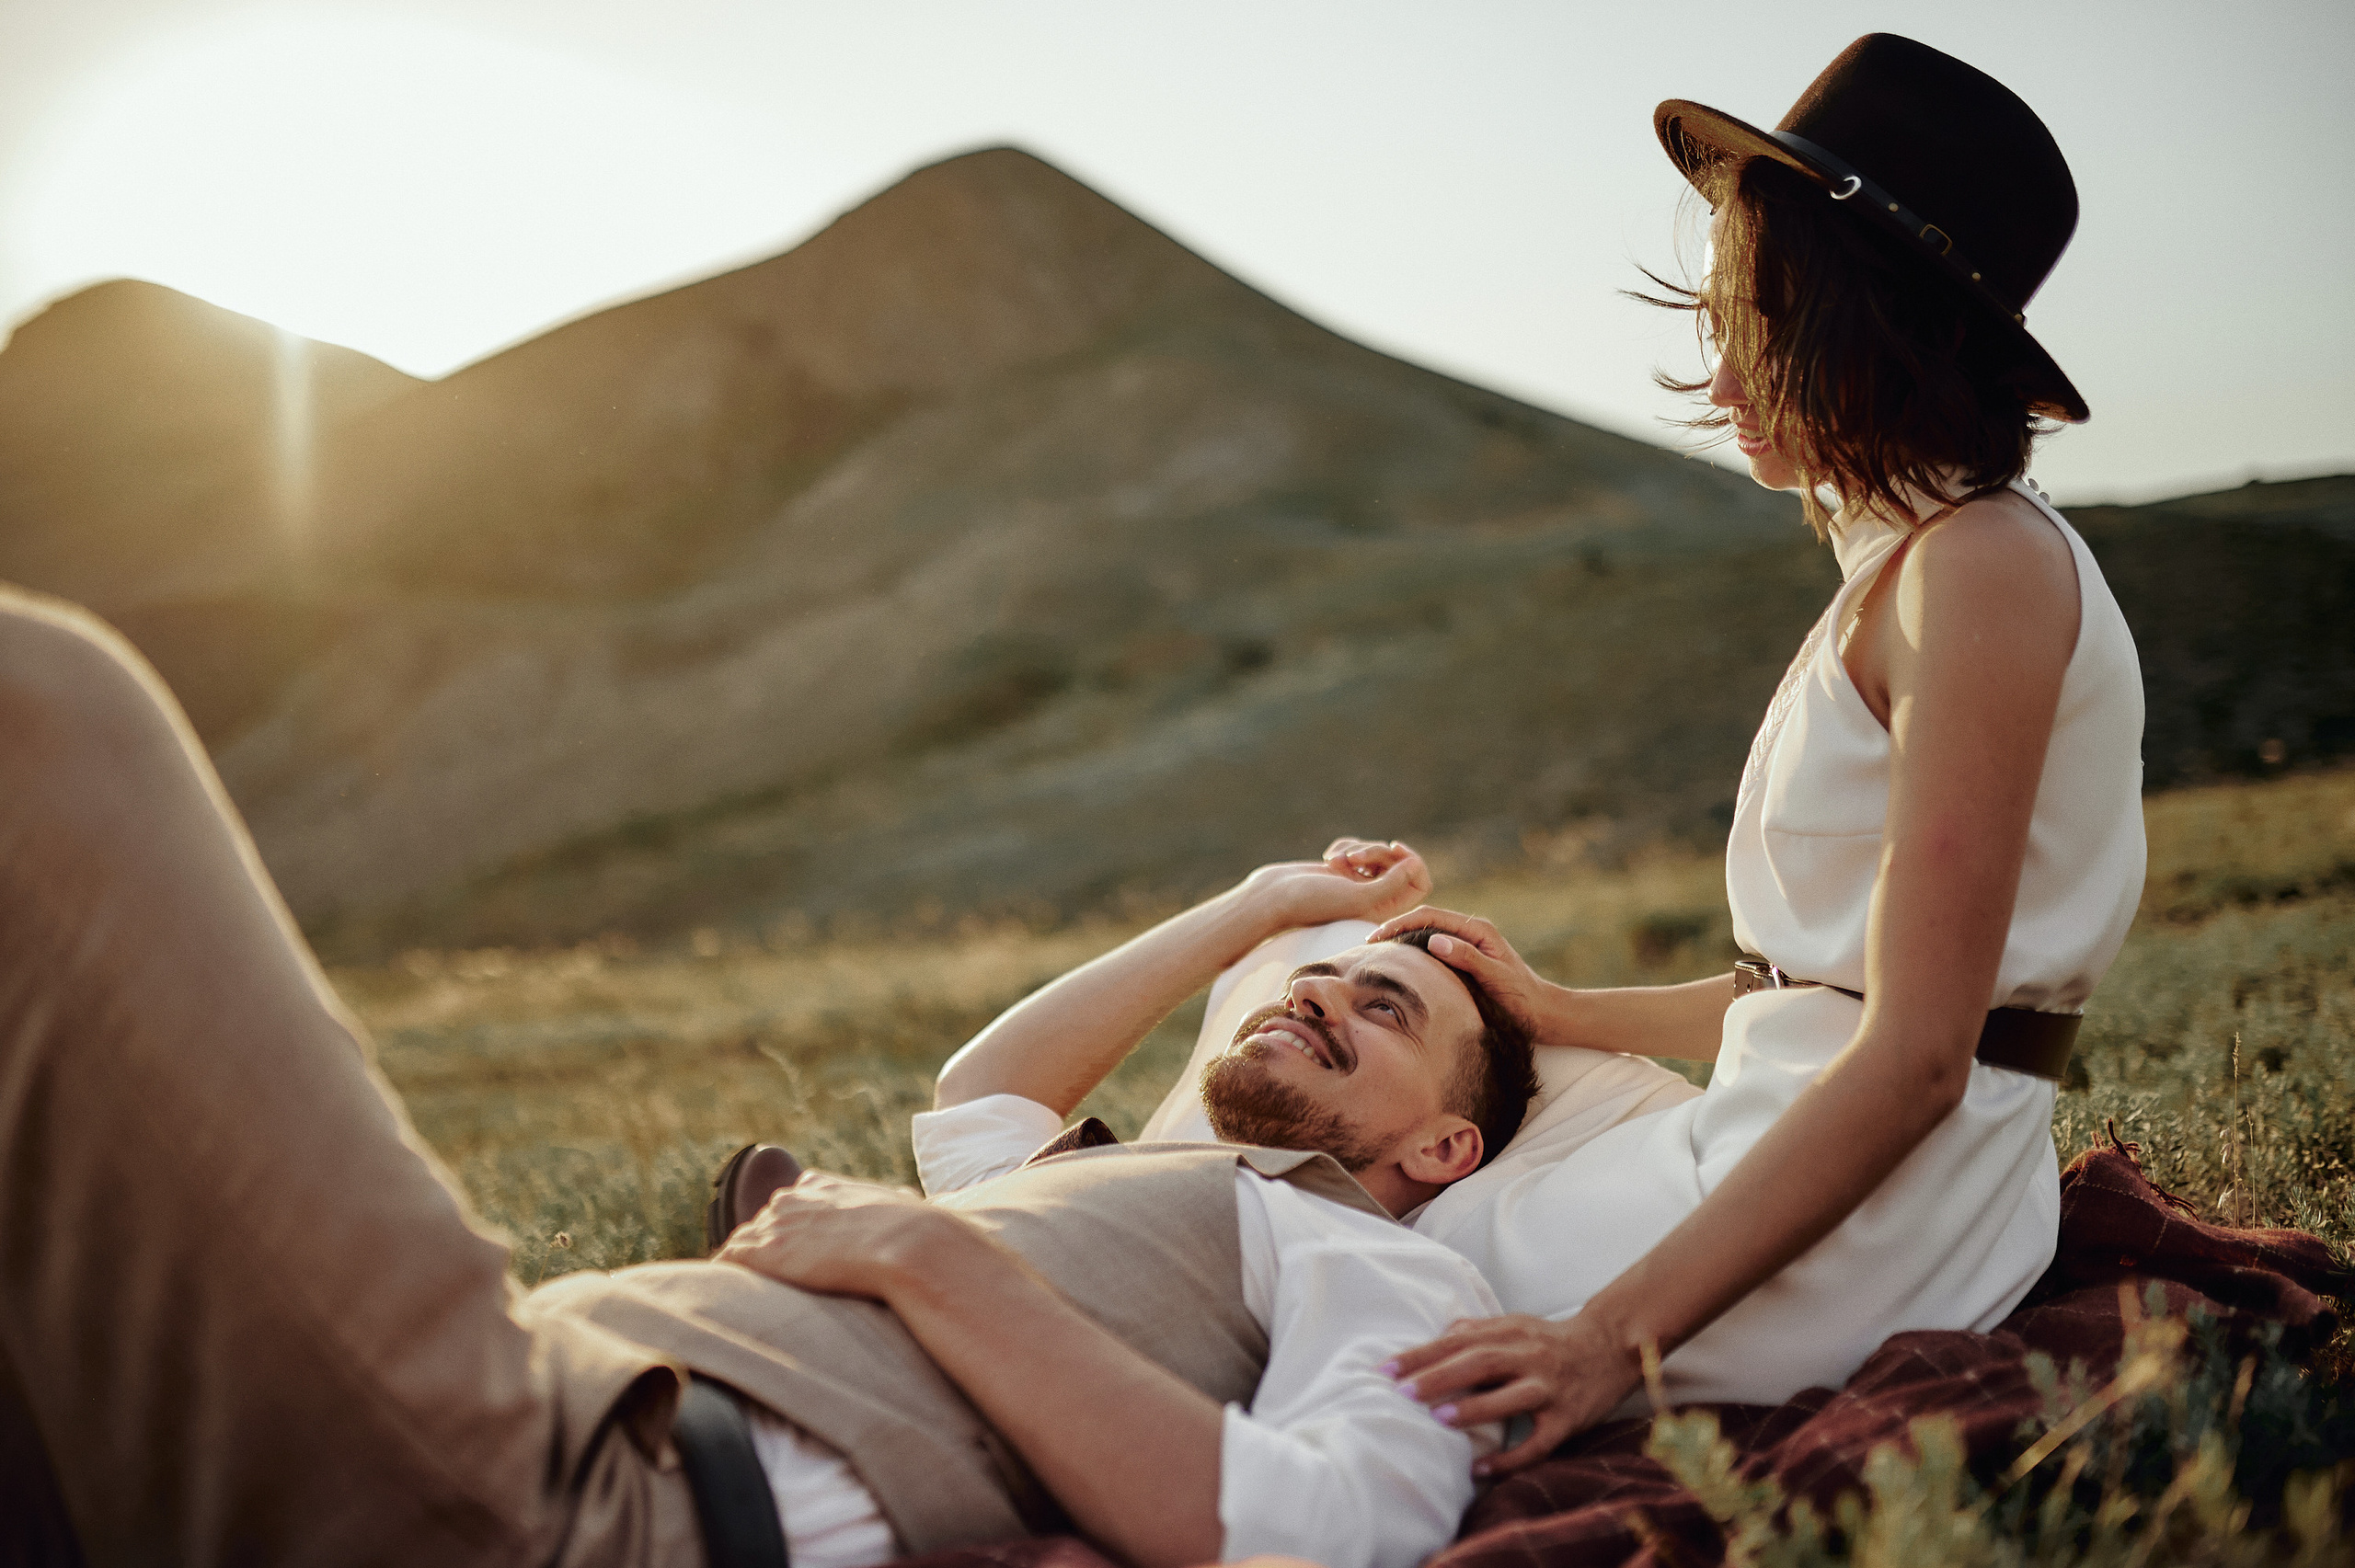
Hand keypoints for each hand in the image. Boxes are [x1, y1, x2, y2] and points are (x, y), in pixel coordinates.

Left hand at [715, 1171, 991, 1300]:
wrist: (916, 1248)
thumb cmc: (922, 1239)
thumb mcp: (910, 1216)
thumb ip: (902, 1214)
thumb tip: (929, 1222)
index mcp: (828, 1187)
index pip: (796, 1199)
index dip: (798, 1225)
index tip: (801, 1246)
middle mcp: (796, 1199)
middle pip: (765, 1220)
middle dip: (767, 1244)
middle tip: (774, 1275)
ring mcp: (778, 1225)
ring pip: (745, 1241)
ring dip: (747, 1263)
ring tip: (747, 1291)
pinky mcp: (764, 1251)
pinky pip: (730, 1260)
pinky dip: (729, 1275)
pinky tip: (732, 1293)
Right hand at [1231, 839, 1431, 933]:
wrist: (1276, 895)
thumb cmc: (1313, 901)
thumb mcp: (1357, 896)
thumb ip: (1391, 884)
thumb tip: (1415, 865)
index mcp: (1383, 912)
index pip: (1419, 884)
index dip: (1413, 863)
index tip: (1395, 849)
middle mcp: (1374, 898)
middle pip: (1399, 864)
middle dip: (1378, 853)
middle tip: (1355, 857)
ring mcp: (1359, 882)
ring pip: (1377, 853)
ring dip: (1358, 848)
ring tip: (1334, 860)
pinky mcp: (1344, 869)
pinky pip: (1357, 846)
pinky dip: (1344, 846)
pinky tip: (1327, 857)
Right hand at [1367, 906, 1559, 1044]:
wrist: (1544, 1013)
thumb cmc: (1523, 999)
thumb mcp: (1496, 978)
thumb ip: (1469, 958)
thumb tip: (1435, 941)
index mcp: (1478, 930)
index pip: (1430, 917)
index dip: (1400, 924)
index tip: (1375, 938)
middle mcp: (1472, 932)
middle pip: (1425, 920)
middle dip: (1395, 928)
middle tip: (1367, 944)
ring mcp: (1469, 945)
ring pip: (1428, 934)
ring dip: (1403, 940)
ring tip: (1378, 953)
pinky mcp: (1467, 958)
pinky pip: (1434, 949)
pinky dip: (1414, 953)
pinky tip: (1401, 966)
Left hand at [1386, 1312, 1642, 1474]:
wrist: (1611, 1347)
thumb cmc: (1550, 1340)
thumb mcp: (1515, 1325)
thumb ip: (1477, 1330)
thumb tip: (1439, 1334)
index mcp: (1510, 1332)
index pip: (1457, 1341)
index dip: (1421, 1354)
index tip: (1385, 1369)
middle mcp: (1529, 1356)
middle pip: (1480, 1362)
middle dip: (1438, 1376)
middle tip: (1401, 1391)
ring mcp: (1550, 1387)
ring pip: (1511, 1396)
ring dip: (1475, 1408)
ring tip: (1438, 1418)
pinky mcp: (1568, 1418)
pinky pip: (1539, 1442)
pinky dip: (1511, 1458)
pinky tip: (1482, 1470)